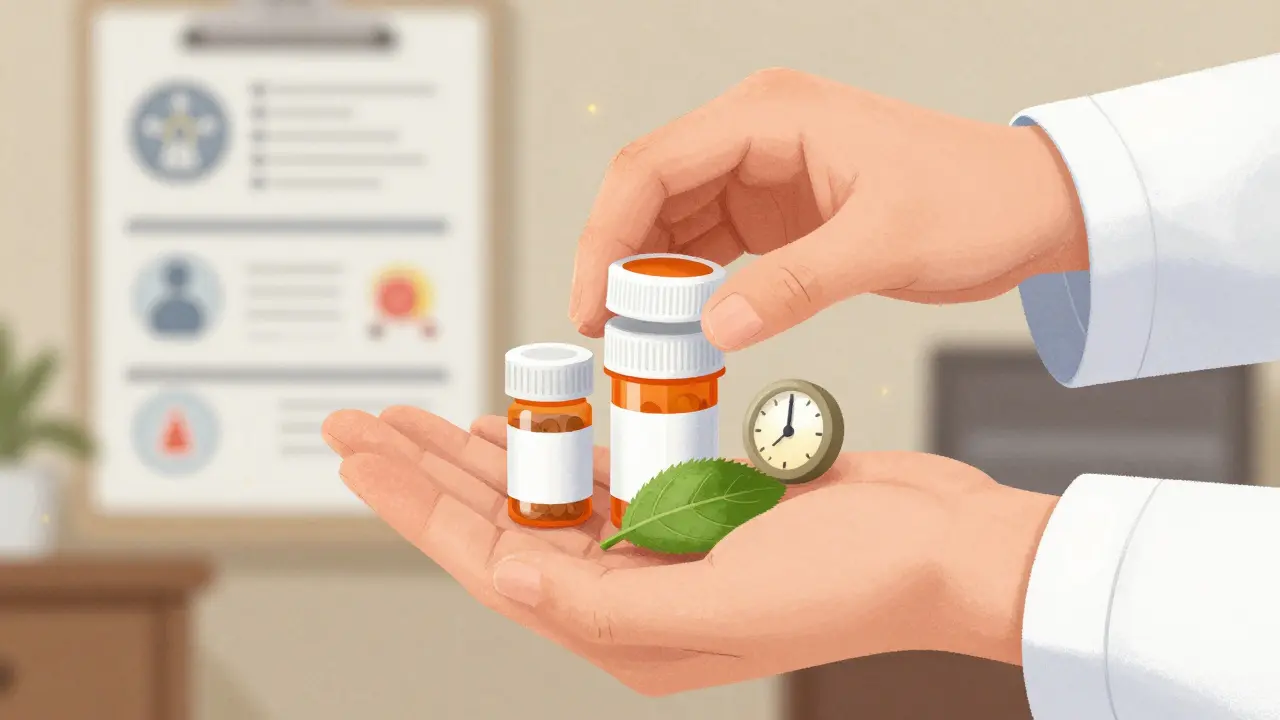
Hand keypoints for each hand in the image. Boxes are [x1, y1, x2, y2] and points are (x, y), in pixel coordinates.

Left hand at [322, 407, 1057, 696]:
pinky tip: (517, 423)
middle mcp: (630, 599)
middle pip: (499, 527)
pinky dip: (553, 446)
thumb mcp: (723, 600)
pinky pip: (598, 476)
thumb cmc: (855, 580)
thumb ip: (604, 599)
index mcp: (626, 633)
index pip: (492, 564)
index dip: (419, 509)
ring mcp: (659, 553)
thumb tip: (505, 572)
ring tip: (416, 421)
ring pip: (539, 498)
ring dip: (477, 457)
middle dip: (425, 475)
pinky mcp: (690, 509)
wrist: (939, 546)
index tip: (364, 458)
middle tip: (362, 426)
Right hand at [568, 67, 1089, 349]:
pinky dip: (685, 281)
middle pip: (649, 190)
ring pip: (671, 218)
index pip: (653, 165)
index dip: (606, 234)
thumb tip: (715, 329)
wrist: (1030, 207)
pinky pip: (707, 242)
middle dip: (617, 259)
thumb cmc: (976, 198)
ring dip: (647, 275)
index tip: (591, 302)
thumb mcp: (885, 243)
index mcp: (771, 114)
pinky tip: (679, 322)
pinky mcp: (777, 209)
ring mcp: (763, 170)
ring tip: (637, 337)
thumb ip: (796, 285)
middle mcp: (756, 132)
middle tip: (605, 330)